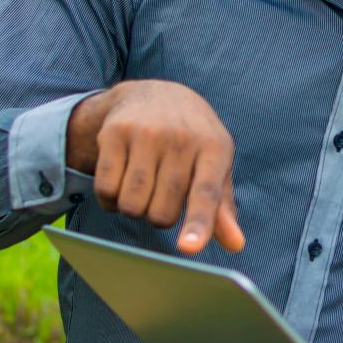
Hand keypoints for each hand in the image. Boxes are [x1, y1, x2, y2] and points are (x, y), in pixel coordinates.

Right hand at [66, 80, 243, 253]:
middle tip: (162, 194)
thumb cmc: (192, 141)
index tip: (188, 248)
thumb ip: (221, 206)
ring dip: (134, 210)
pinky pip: (106, 190)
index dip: (198, 223)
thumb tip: (235, 244)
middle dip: (159, 217)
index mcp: (214, 147)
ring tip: (143, 187)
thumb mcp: (214, 165)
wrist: (156, 94)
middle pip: (161, 212)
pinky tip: (121, 182)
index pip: (205, 193)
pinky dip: (110, 200)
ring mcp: (145, 133)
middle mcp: (180, 137)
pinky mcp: (113, 133)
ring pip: (132, 205)